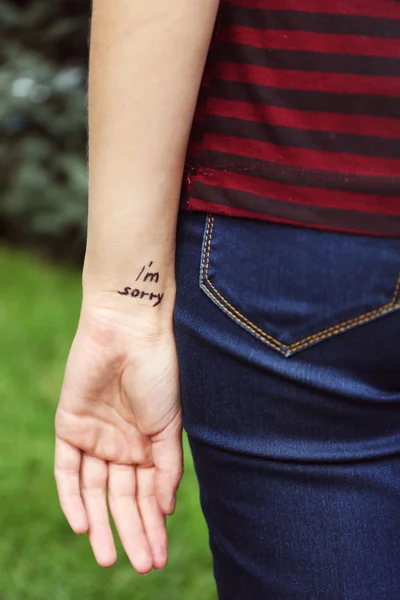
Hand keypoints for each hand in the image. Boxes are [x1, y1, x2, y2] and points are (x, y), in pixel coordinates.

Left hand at [54, 304, 181, 573]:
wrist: (131, 331)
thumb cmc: (159, 372)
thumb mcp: (171, 424)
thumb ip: (167, 467)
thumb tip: (166, 509)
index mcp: (149, 443)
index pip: (148, 494)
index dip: (153, 526)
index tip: (159, 558)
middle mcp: (122, 444)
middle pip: (123, 497)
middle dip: (132, 531)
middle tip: (141, 566)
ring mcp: (95, 436)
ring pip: (95, 490)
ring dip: (101, 523)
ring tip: (108, 558)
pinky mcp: (70, 424)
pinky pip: (68, 469)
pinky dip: (72, 497)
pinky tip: (82, 524)